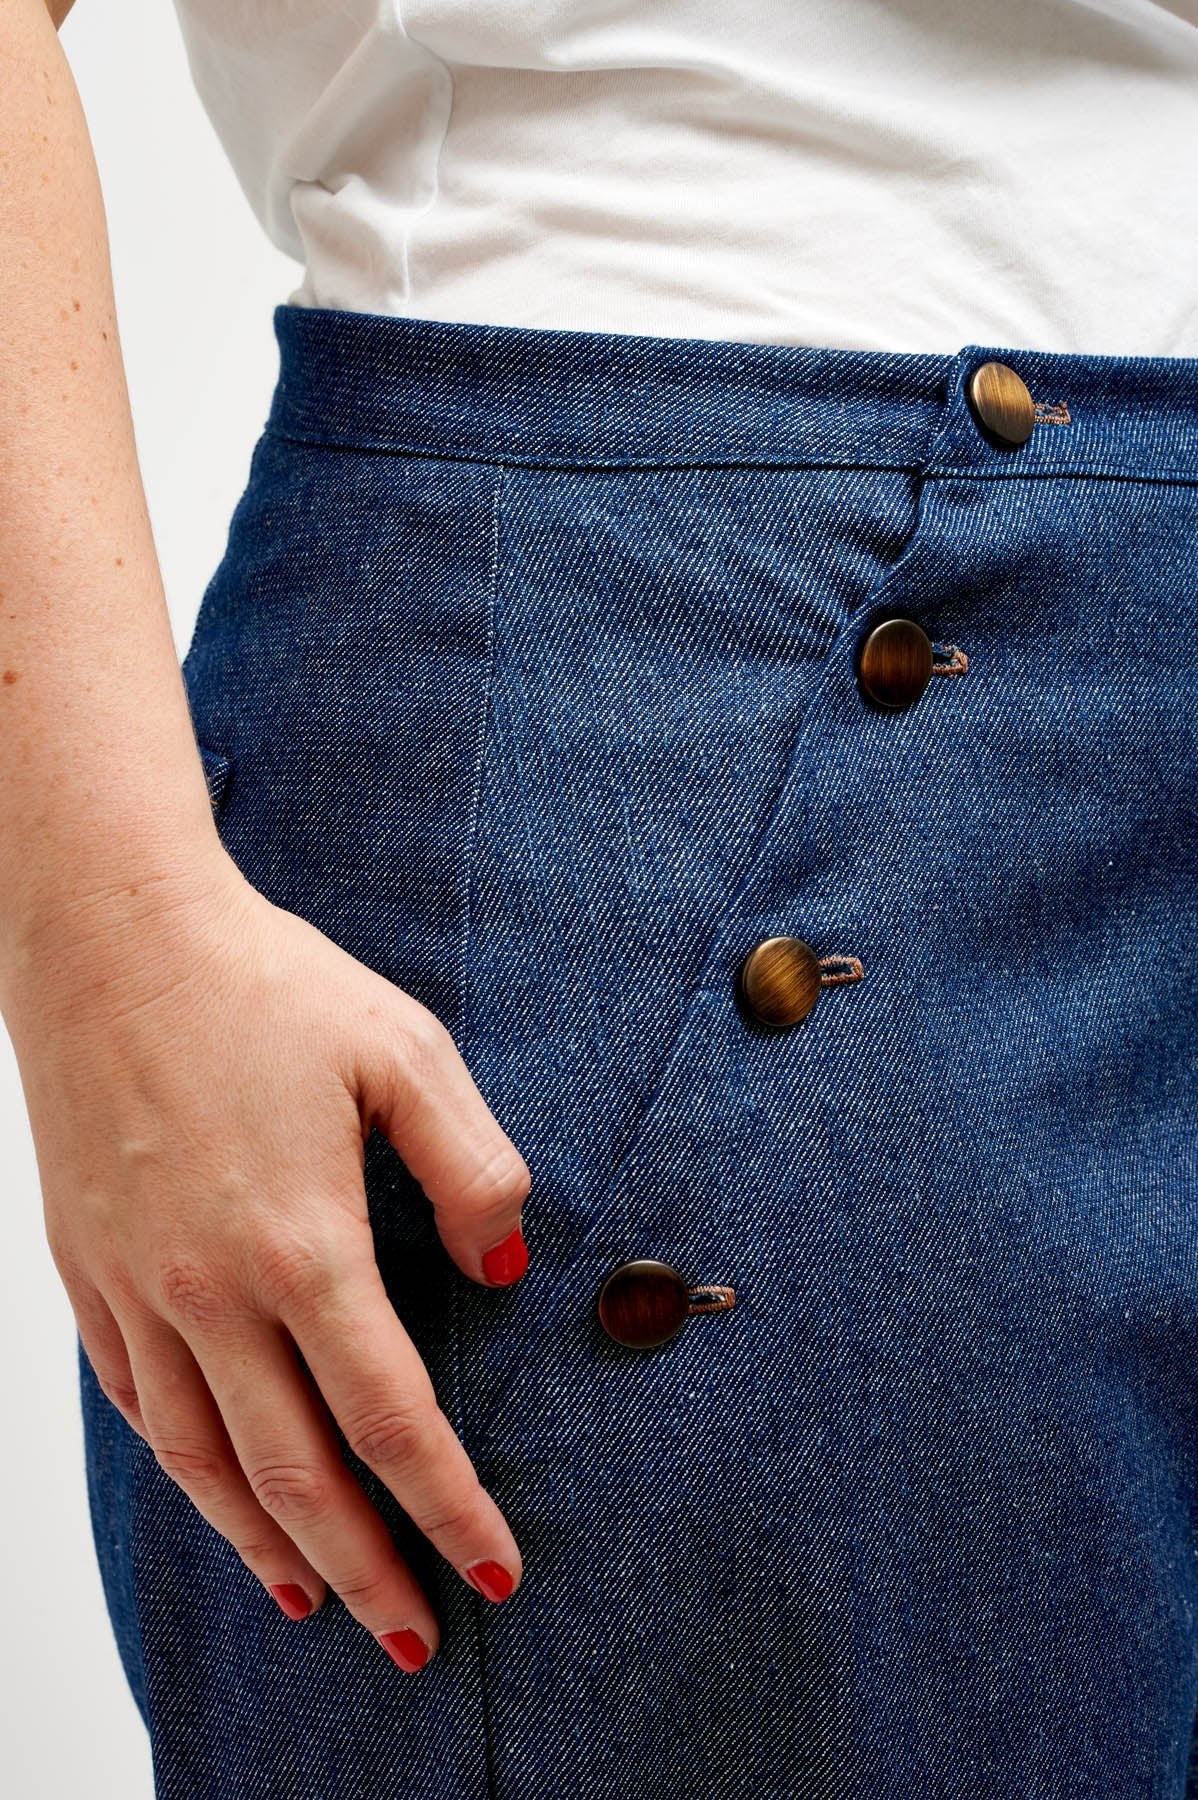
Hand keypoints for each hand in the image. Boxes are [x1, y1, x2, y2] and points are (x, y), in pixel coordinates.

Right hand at [3, 849, 529, 1674]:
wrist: (113, 940)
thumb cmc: (265, 984)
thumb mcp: (404, 1050)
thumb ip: (472, 1167)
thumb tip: (506, 1267)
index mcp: (302, 1242)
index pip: (390, 1417)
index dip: (448, 1504)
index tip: (493, 1566)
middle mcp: (210, 1289)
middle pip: (296, 1472)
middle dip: (366, 1566)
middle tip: (418, 1633)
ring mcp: (138, 1289)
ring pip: (208, 1462)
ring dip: (269, 1546)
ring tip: (320, 1602)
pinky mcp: (91, 1273)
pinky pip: (139, 1406)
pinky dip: (187, 1475)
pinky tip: (220, 1499)